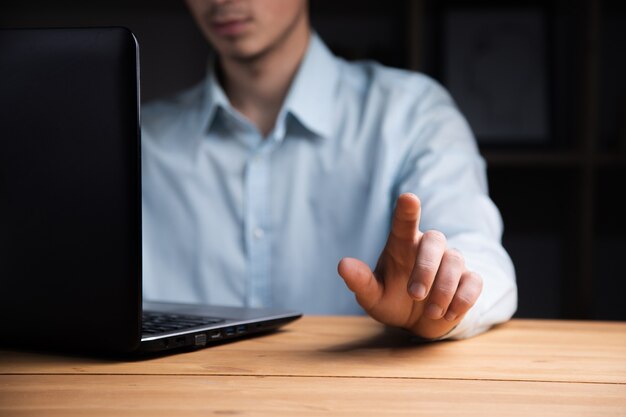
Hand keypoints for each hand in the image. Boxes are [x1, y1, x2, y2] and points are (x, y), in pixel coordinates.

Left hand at [338, 193, 482, 338]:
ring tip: (431, 312)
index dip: (407, 209)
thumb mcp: (372, 296)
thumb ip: (360, 282)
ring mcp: (450, 262)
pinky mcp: (468, 280)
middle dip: (426, 268)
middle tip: (415, 294)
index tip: (408, 198)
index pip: (405, 221)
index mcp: (402, 244)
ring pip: (455, 260)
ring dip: (444, 288)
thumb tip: (343, 265)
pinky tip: (448, 314)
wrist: (418, 322)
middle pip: (435, 240)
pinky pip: (473, 281)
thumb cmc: (392, 300)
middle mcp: (427, 248)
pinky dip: (462, 299)